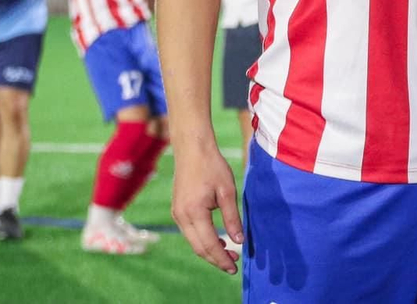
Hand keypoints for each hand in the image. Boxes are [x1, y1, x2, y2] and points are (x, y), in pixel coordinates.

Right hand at [171, 138, 243, 273]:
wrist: (192, 149)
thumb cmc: (212, 166)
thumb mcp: (227, 191)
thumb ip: (232, 218)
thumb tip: (239, 241)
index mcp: (194, 212)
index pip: (209, 244)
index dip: (222, 258)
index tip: (234, 267)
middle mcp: (181, 216)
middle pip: (198, 248)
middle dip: (216, 259)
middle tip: (233, 265)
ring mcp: (176, 214)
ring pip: (193, 241)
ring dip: (209, 250)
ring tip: (228, 253)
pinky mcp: (177, 210)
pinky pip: (190, 232)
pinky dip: (202, 240)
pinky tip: (216, 239)